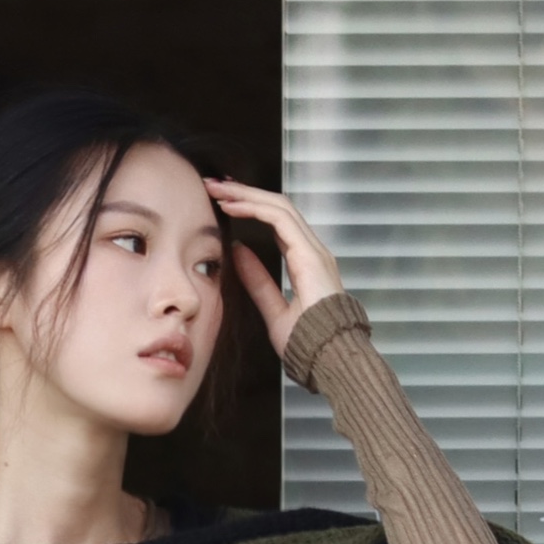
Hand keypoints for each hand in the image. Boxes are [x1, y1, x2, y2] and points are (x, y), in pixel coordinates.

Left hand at [204, 179, 344, 373]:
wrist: (330, 359)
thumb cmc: (309, 343)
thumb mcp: (273, 310)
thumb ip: (258, 281)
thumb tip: (238, 252)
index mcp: (306, 260)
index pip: (277, 221)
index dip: (250, 206)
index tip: (223, 202)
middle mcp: (313, 249)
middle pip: (277, 207)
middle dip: (244, 192)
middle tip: (214, 184)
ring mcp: (315, 250)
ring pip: (279, 206)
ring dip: (245, 194)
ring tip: (218, 188)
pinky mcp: (310, 254)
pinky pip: (280, 219)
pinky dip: (254, 207)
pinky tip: (231, 205)